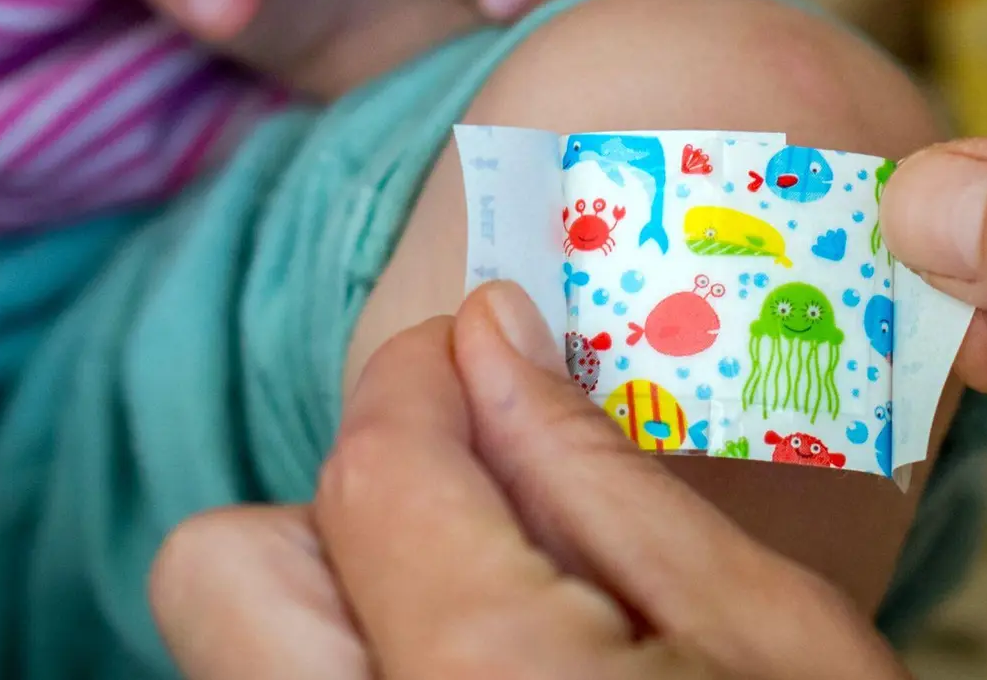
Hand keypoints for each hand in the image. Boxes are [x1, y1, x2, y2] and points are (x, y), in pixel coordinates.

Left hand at [149, 282, 905, 679]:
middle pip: (226, 569)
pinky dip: (371, 658)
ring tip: (490, 600)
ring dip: (347, 591)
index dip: (421, 375)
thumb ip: (600, 478)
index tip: (483, 345)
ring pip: (245, 648)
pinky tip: (492, 674)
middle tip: (480, 496)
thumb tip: (495, 339)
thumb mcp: (760, 624)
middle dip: (350, 500)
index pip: (375, 468)